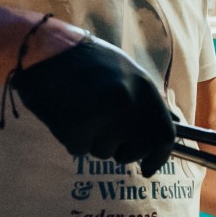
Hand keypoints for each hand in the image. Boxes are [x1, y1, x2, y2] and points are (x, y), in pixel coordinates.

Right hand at [11, 31, 175, 175]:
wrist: (42, 49)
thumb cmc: (84, 60)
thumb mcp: (125, 71)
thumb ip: (147, 100)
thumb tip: (173, 124)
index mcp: (143, 87)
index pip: (165, 135)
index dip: (159, 157)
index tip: (149, 167)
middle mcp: (128, 104)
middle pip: (136, 150)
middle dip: (124, 152)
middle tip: (109, 139)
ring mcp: (102, 118)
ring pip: (105, 151)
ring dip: (94, 140)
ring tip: (81, 111)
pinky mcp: (75, 130)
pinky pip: (79, 149)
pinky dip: (73, 138)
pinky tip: (66, 114)